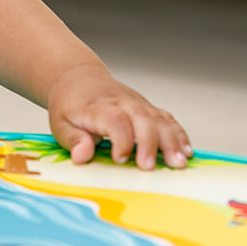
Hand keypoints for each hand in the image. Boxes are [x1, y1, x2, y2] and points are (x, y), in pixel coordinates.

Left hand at [47, 63, 192, 169]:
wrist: (79, 78)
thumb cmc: (70, 106)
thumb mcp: (60, 123)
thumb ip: (73, 140)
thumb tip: (82, 156)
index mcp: (99, 107)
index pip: (115, 120)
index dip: (120, 140)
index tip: (119, 159)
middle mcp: (122, 103)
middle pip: (142, 119)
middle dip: (149, 144)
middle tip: (150, 167)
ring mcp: (138, 104)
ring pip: (159, 119)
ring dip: (171, 141)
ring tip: (178, 163)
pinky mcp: (147, 108)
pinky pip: (167, 119)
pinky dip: (179, 134)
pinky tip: (186, 151)